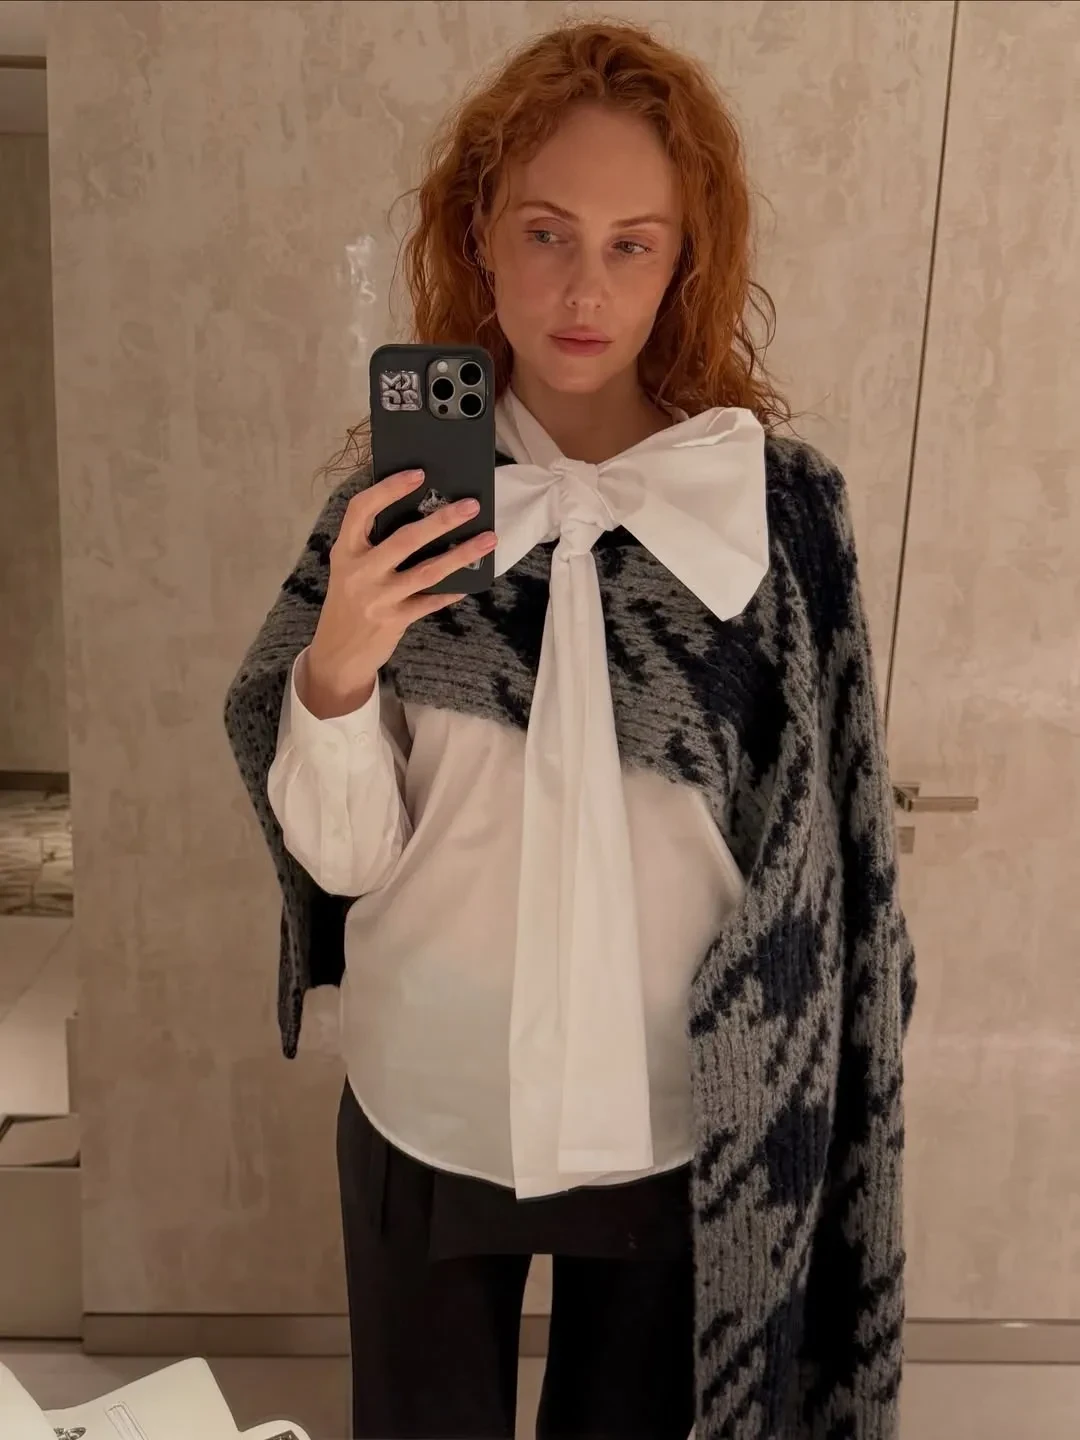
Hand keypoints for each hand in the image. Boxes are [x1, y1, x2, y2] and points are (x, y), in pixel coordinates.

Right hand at [301, 469, 495, 718]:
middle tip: (471, 505)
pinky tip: (470, 582)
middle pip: (405, 539)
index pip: (361, 509)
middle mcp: (360, 571)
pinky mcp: (395, 620)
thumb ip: (372, 544)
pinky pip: (430, 601)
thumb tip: (422, 513)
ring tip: (488, 539)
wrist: (337, 653)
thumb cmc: (349, 600)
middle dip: (442, 520)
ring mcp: (378, 597)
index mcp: (345, 550)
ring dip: (461, 554)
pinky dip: (451, 591)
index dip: (389, 489)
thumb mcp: (349, 568)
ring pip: (427, 571)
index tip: (418, 474)